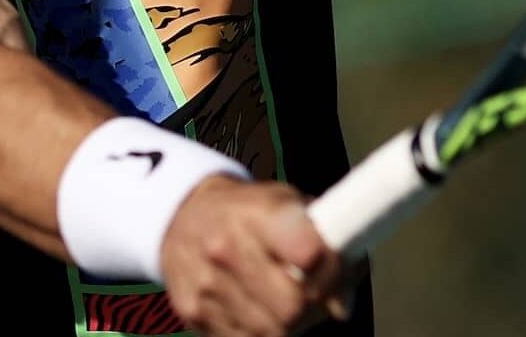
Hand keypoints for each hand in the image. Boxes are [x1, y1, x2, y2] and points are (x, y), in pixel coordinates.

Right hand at [161, 176, 347, 336]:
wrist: (181, 217)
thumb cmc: (248, 211)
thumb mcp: (286, 202)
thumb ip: (324, 241)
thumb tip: (344, 302)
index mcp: (256, 213)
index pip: (309, 254)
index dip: (334, 269)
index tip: (339, 268)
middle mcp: (226, 249)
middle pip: (293, 306)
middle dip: (316, 306)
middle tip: (321, 295)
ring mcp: (207, 286)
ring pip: (273, 332)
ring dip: (294, 324)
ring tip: (294, 302)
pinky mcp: (194, 314)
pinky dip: (266, 332)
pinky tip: (266, 309)